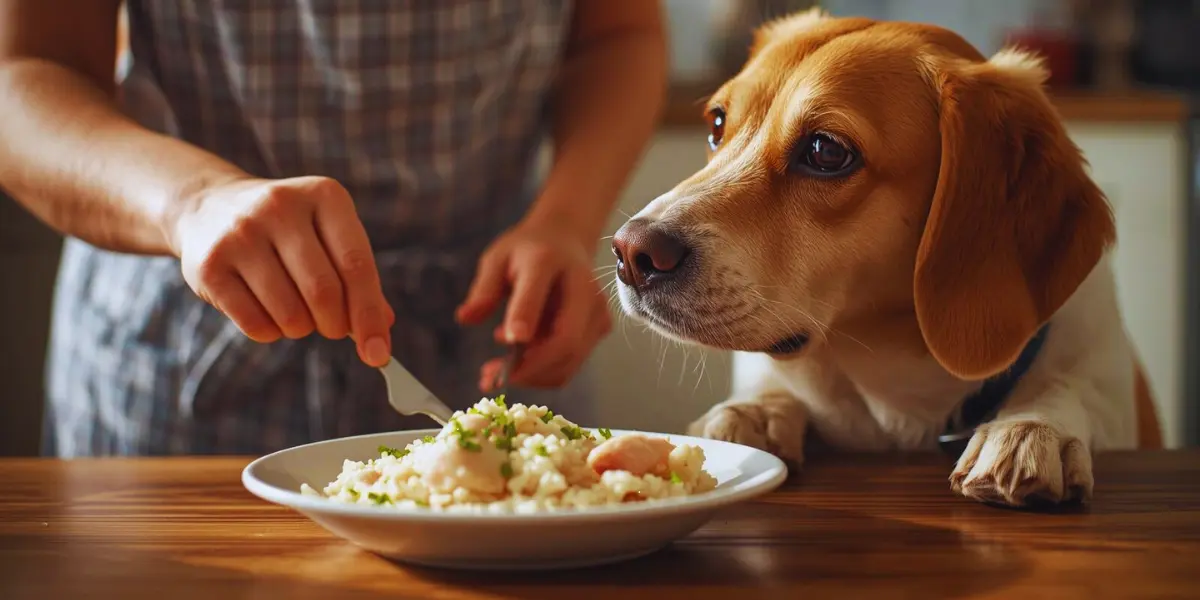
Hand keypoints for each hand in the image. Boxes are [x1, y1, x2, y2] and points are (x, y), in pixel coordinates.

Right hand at [169, 175, 394, 365]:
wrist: (210, 207)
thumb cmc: (288, 231)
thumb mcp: (329, 236)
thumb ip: (359, 279)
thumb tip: (381, 330)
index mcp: (323, 196)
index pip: (357, 266)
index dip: (370, 315)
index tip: (378, 353)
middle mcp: (280, 207)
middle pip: (324, 292)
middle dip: (336, 325)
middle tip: (333, 328)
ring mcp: (240, 234)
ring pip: (290, 314)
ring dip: (302, 329)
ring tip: (296, 312)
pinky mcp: (209, 266)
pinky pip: (255, 324)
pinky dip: (271, 332)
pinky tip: (267, 311)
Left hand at [456, 219, 610, 389]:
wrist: (566, 242)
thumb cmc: (526, 252)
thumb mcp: (497, 259)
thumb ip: (483, 289)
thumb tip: (465, 318)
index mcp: (548, 261)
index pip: (538, 292)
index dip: (525, 317)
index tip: (508, 340)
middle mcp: (582, 287)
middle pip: (565, 340)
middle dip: (528, 367)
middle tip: (490, 377)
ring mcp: (596, 311)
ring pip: (568, 361)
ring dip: (531, 377)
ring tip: (494, 372)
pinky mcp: (599, 329)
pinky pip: (570, 364)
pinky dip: (541, 375)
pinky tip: (517, 365)